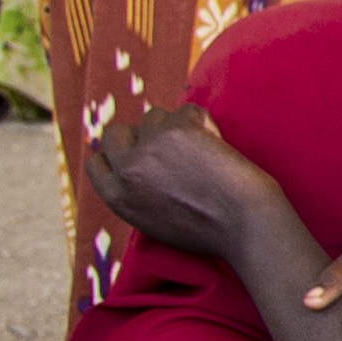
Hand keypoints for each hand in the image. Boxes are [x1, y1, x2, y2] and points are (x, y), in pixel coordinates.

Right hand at [90, 105, 290, 268]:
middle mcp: (126, 171)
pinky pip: (187, 111)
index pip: (97, 163)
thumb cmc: (211, 229)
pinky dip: (203, 123)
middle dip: (141, 136)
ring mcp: (149, 147)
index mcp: (116, 198)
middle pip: (115, 133)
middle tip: (171, 147)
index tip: (138, 153)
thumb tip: (135, 164)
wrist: (245, 225)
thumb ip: (137, 193)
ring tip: (200, 151)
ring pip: (153, 117)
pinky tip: (216, 143)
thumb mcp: (154, 220)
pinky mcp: (177, 131)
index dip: (118, 155)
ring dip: (175, 127)